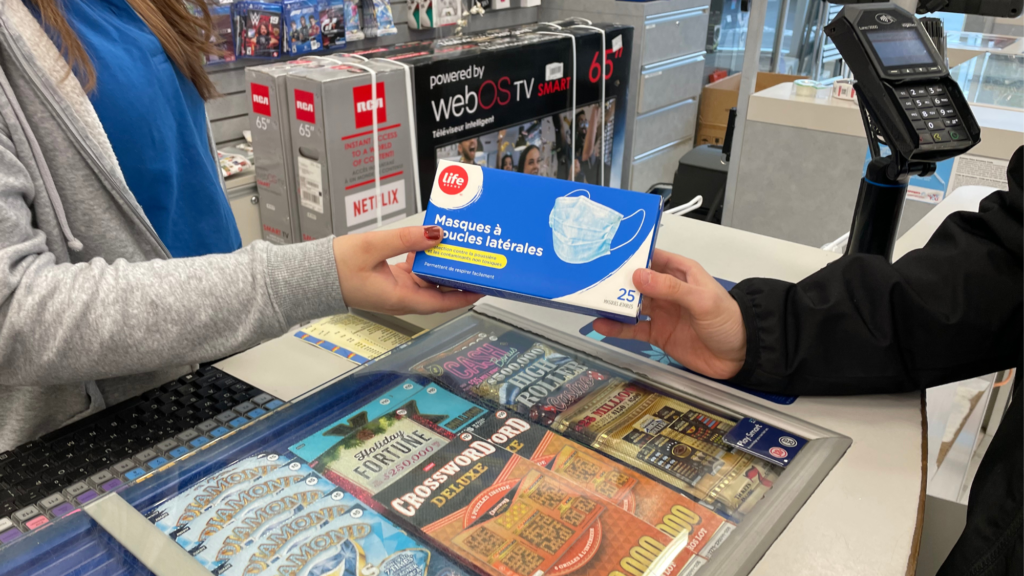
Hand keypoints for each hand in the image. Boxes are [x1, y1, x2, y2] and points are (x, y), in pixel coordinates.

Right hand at [332, 226, 481, 314]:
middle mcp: (401, 297)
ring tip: (457, 249)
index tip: (483, 286)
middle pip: (439, 290)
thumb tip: (435, 234)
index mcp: (400, 298)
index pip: (442, 302)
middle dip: (458, 277)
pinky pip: (415, 272)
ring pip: (428, 280)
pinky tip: (429, 244)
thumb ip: (406, 239)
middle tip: (476, 261)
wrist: (313, 275)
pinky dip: (425, 260)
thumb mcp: (373, 246)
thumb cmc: (336, 268)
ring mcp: (396, 289)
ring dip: (441, 266)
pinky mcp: (390, 280)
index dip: (465, 295)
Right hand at [593, 250, 746, 379]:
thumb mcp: (702, 300)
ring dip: (613, 303)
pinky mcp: (658, 334)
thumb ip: (671, 288)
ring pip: (631, 304)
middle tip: (590, 278)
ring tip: (591, 301)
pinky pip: (633, 329)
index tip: (607, 253)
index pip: (652, 257)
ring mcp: (661, 312)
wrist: (741, 356)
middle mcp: (668, 290)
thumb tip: (638, 276)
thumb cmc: (728, 320)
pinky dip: (617, 328)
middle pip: (636, 281)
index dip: (631, 254)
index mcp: (680, 272)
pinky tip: (601, 325)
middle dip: (615, 280)